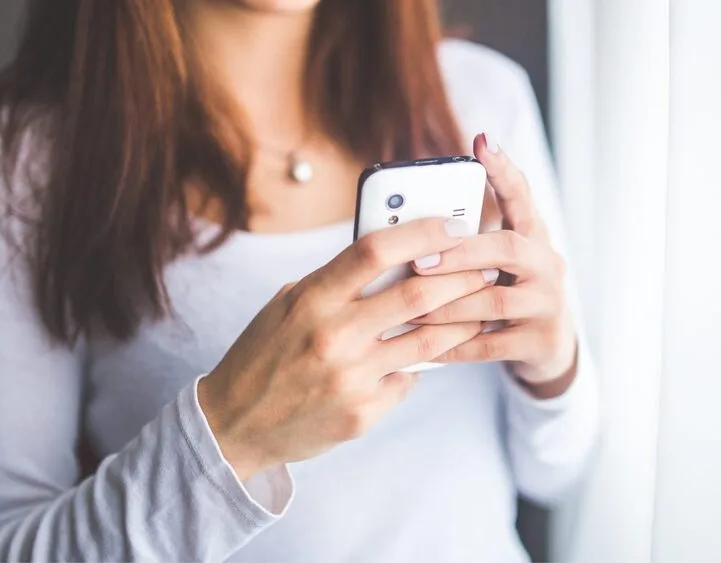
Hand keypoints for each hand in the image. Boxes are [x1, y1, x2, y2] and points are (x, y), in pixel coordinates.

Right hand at [198, 218, 493, 479]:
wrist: (234, 425)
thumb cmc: (265, 354)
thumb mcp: (288, 305)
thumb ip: (337, 282)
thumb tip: (396, 254)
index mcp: (311, 298)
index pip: (376, 250)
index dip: (423, 232)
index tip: (454, 224)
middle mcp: (333, 335)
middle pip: (418, 293)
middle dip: (463, 275)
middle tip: (486, 265)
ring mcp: (351, 377)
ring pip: (429, 341)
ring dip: (462, 320)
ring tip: (480, 306)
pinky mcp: (363, 413)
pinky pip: (409, 380)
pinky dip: (419, 365)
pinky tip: (426, 357)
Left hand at [411, 133, 578, 398]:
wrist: (548, 347)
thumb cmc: (506, 294)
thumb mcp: (496, 264)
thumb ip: (467, 244)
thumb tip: (408, 224)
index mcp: (533, 237)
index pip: (522, 197)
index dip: (504, 170)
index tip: (482, 142)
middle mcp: (548, 264)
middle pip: (509, 247)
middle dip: (462, 253)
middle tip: (419, 260)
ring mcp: (548, 304)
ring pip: (496, 300)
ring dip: (449, 304)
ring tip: (411, 308)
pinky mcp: (541, 341)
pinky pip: (491, 344)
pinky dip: (455, 345)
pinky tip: (426, 347)